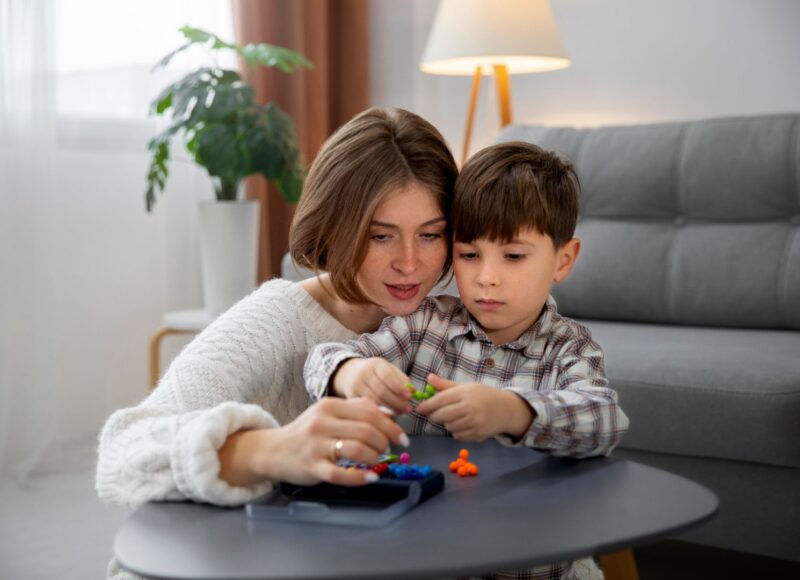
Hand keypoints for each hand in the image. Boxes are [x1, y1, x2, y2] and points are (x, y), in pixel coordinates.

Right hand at [218, 397, 408, 487]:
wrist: (273, 450)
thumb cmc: (307, 432)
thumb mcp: (329, 412)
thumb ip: (358, 409)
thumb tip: (389, 414)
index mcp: (330, 405)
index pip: (370, 413)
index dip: (391, 426)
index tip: (402, 438)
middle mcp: (323, 422)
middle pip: (366, 430)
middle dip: (385, 442)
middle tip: (389, 450)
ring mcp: (316, 445)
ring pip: (356, 449)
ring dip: (375, 457)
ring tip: (378, 461)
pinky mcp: (312, 466)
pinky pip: (340, 473)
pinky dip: (360, 477)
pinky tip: (370, 478)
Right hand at [333, 357, 412, 413]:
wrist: (350, 373)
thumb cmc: (376, 373)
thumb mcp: (389, 370)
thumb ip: (402, 380)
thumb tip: (413, 392)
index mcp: (375, 364)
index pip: (387, 376)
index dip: (399, 387)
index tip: (409, 397)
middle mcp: (363, 374)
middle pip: (381, 391)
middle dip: (397, 402)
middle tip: (408, 409)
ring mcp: (355, 386)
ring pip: (374, 401)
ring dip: (390, 409)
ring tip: (400, 412)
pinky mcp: (351, 397)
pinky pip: (367, 407)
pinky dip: (380, 412)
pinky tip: (389, 414)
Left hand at [416, 373, 533, 441]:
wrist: (507, 409)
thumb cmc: (483, 395)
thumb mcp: (466, 386)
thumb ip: (446, 385)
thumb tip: (428, 378)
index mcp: (465, 393)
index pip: (440, 400)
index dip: (426, 405)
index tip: (419, 408)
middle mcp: (469, 407)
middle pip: (441, 416)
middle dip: (434, 416)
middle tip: (434, 414)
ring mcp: (474, 422)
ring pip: (448, 427)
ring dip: (447, 423)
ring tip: (454, 417)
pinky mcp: (477, 434)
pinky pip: (457, 435)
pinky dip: (456, 431)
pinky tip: (463, 424)